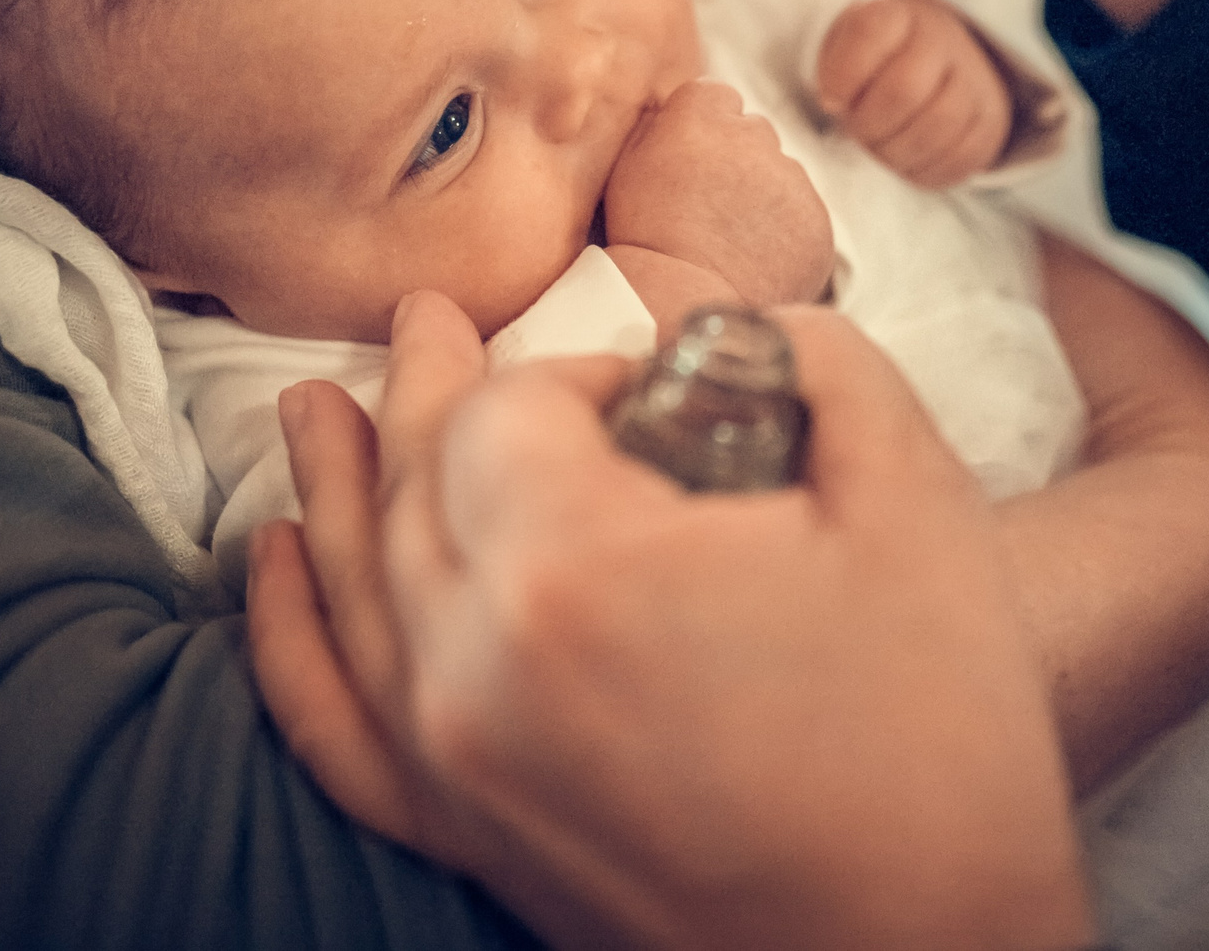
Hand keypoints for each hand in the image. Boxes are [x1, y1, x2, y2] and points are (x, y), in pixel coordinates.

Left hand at [244, 292, 1095, 950]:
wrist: (930, 950)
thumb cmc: (935, 736)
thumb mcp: (910, 498)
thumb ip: (809, 360)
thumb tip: (727, 322)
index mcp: (577, 573)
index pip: (510, 411)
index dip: (578, 368)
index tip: (658, 388)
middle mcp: (476, 669)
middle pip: (411, 484)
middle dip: (426, 389)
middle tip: (425, 319)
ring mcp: (454, 764)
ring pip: (352, 586)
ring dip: (329, 482)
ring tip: (313, 407)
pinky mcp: (465, 835)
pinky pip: (333, 722)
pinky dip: (289, 636)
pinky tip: (274, 567)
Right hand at [601, 79, 833, 307]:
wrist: (680, 302)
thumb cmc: (643, 237)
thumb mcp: (626, 168)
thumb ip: (655, 126)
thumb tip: (671, 110)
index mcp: (703, 115)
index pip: (717, 95)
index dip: (705, 127)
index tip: (693, 158)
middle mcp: (755, 136)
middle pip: (754, 133)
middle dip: (738, 159)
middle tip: (711, 204)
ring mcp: (791, 178)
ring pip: (781, 174)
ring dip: (764, 196)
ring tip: (731, 238)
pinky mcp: (815, 219)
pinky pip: (803, 214)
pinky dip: (786, 231)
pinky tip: (755, 258)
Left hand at [816, 0, 1012, 187]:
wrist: (936, 60)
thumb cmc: (877, 58)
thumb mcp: (847, 44)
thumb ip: (834, 67)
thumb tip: (836, 103)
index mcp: (899, 12)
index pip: (869, 32)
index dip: (843, 75)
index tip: (831, 100)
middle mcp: (944, 38)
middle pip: (903, 90)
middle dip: (867, 125)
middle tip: (857, 131)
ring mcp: (975, 78)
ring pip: (937, 127)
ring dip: (895, 152)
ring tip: (880, 145)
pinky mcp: (991, 120)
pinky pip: (961, 158)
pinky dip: (924, 170)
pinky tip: (907, 157)